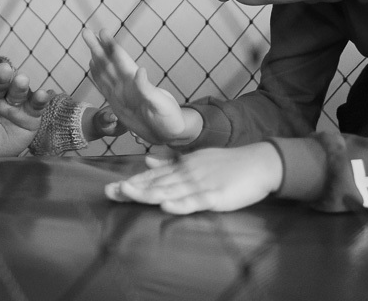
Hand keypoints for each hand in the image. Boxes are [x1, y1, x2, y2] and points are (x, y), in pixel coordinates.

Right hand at [82, 29, 196, 144]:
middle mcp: (127, 85)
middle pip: (108, 62)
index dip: (111, 46)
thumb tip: (140, 71)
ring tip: (89, 44)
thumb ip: (147, 89)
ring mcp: (121, 93)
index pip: (121, 60)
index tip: (102, 32)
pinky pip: (104, 86)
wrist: (170, 134)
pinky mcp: (117, 104)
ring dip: (96, 57)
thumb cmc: (170, 118)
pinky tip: (92, 67)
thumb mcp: (160, 105)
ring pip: (104, 71)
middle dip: (97, 47)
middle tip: (86, 31)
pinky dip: (97, 75)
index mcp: (136, 82)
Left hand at [104, 142, 283, 213]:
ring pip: (170, 190)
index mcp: (181, 168)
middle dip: (132, 188)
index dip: (132, 182)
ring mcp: (200, 184)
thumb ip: (171, 163)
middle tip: (109, 191)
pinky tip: (166, 206)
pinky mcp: (216, 196)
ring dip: (148, 193)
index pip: (152, 176)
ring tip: (127, 193)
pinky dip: (180, 204)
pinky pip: (195, 201)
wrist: (258, 163)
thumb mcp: (195, 160)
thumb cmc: (226, 164)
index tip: (111, 188)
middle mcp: (186, 174)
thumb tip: (147, 160)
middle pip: (155, 183)